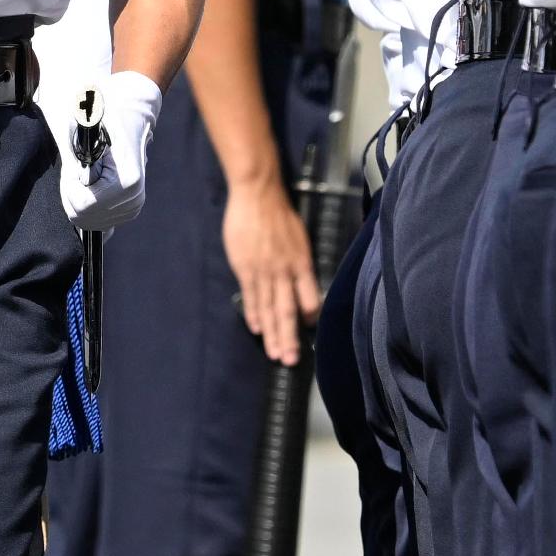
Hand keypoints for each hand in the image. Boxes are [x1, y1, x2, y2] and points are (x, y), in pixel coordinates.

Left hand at [60, 71, 160, 234]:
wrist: (131, 121)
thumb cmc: (109, 121)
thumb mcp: (89, 129)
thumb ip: (77, 148)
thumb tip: (74, 161)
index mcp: (128, 181)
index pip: (83, 204)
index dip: (70, 185)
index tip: (71, 166)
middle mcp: (134, 199)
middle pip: (81, 215)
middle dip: (71, 191)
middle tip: (75, 169)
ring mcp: (132, 209)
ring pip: (84, 218)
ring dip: (76, 196)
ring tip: (85, 174)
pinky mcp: (127, 212)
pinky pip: (93, 219)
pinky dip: (85, 203)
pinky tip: (92, 184)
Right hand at [223, 177, 319, 367]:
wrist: (257, 195)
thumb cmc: (278, 214)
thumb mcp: (298, 238)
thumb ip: (298, 262)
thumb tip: (300, 284)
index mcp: (301, 263)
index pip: (310, 298)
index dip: (309, 317)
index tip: (308, 332)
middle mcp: (285, 271)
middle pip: (288, 311)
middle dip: (289, 338)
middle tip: (290, 359)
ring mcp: (264, 271)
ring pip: (269, 309)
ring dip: (272, 333)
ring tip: (274, 353)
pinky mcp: (245, 268)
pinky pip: (251, 295)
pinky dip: (254, 313)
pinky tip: (257, 328)